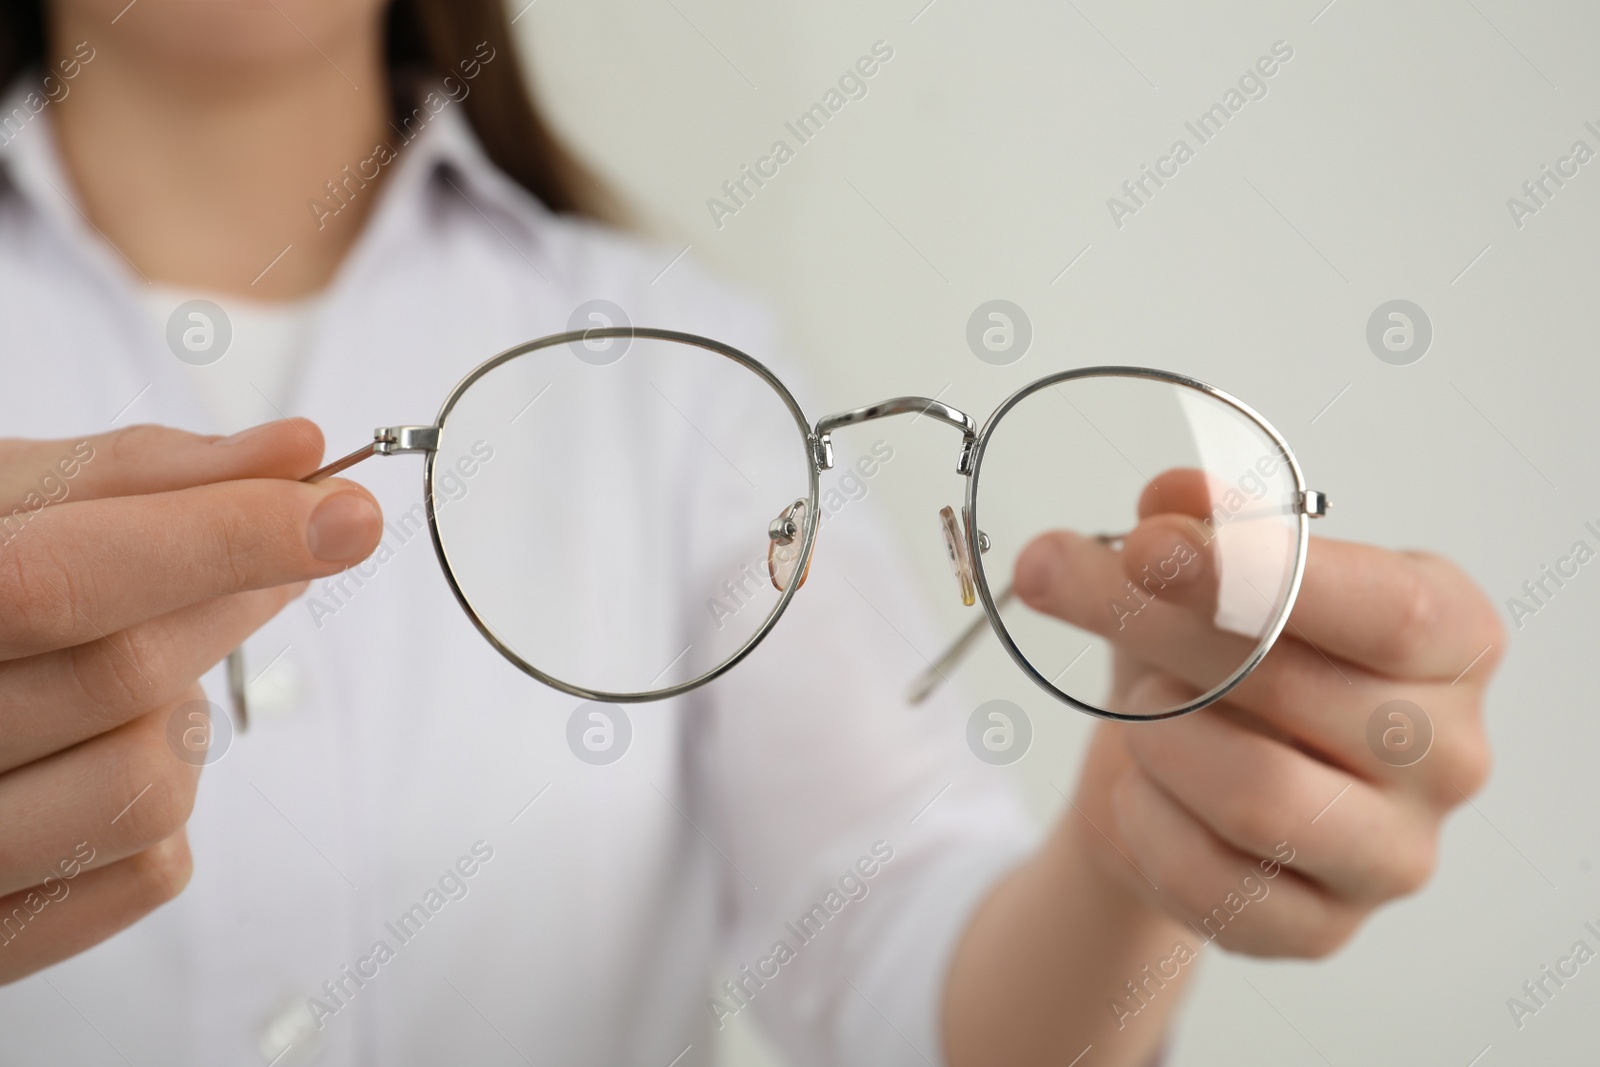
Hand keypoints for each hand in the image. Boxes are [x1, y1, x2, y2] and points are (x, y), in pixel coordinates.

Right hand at [0, 421, 382, 982]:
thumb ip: (132, 476)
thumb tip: (295, 454)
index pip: (61, 583)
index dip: (219, 539)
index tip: (346, 511)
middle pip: (124, 677)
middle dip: (235, 595)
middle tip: (290, 536)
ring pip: (152, 785)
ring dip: (186, 709)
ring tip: (137, 661)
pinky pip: (152, 870)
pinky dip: (169, 796)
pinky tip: (109, 745)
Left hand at [1016, 514, 1499, 959]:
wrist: (1172, 783)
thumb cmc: (1211, 659)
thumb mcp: (1198, 571)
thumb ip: (1194, 523)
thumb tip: (1174, 497)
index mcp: (1453, 637)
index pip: (1385, 608)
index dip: (1260, 576)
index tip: (1147, 547)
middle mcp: (1450, 750)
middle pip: (1295, 688)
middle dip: (1154, 627)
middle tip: (1054, 579)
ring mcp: (1398, 852)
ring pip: (1256, 793)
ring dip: (1159, 737)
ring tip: (1142, 712)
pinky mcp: (1326, 929)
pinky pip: (1212, 880)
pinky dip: (1145, 822)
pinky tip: (1139, 789)